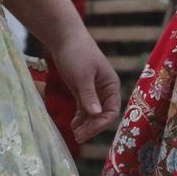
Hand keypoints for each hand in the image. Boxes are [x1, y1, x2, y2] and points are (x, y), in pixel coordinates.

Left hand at [50, 30, 121, 144]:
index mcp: (111, 85)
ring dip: (85, 125)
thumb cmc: (77, 54)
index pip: (112, 111)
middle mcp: (105, 90)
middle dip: (92, 127)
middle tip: (78, 137)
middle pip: (102, 115)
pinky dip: (80, 118)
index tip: (87, 132)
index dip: (101, 124)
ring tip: (74, 134)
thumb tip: (97, 115)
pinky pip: (84, 110)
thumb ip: (89, 96)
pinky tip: (73, 125)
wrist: (65, 38)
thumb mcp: (82, 76)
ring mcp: (94, 91)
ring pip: (93, 115)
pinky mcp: (82, 91)